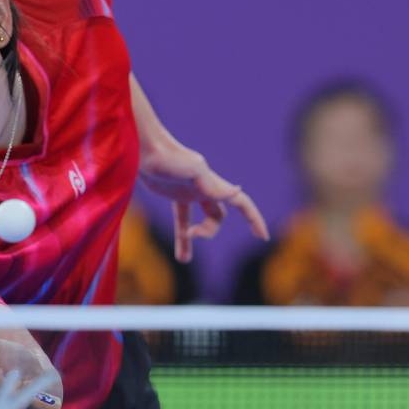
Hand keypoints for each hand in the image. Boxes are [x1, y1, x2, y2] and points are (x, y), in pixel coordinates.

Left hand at [139, 140, 268, 262]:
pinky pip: (182, 219)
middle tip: (191, 234)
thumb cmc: (169, 157)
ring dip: (192, 240)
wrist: (145, 149)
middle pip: (217, 218)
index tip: (262, 237)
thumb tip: (238, 191)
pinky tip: (179, 248)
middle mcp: (204, 189)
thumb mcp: (193, 170)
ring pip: (200, 222)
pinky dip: (180, 234)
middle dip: (208, 231)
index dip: (253, 218)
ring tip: (184, 260)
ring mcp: (189, 192)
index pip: (241, 202)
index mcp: (212, 184)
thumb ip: (213, 184)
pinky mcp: (174, 195)